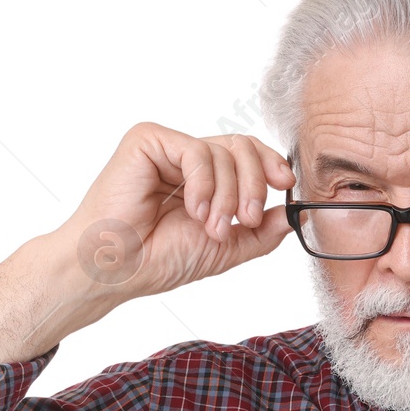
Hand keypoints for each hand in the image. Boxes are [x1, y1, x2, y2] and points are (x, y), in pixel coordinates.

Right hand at [61, 121, 295, 299]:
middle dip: (255, 185)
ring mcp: (166, 148)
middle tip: (247, 219)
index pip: (246, 154)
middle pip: (242, 147)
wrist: (117, 269)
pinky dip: (204, 184)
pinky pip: (197, 151)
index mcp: (201, 179)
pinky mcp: (147, 141)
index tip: (286, 187)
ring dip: (227, 196)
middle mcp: (184, 159)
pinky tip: (192, 210)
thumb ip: (260, 232)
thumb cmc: (156, 260)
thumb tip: (293, 215)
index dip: (271, 166)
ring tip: (210, 227)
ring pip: (225, 151)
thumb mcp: (224, 248)